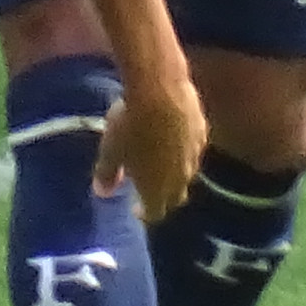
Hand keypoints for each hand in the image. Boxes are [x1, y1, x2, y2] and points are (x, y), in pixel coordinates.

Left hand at [94, 74, 206, 225]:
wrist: (161, 91)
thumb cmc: (130, 125)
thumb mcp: (111, 150)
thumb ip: (106, 174)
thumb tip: (102, 192)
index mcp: (157, 190)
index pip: (155, 214)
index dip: (145, 213)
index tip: (135, 206)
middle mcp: (180, 179)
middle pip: (175, 198)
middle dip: (163, 197)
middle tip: (149, 186)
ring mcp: (195, 157)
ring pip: (187, 174)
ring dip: (175, 174)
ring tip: (160, 160)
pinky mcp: (203, 133)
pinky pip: (193, 150)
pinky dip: (183, 151)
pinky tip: (173, 137)